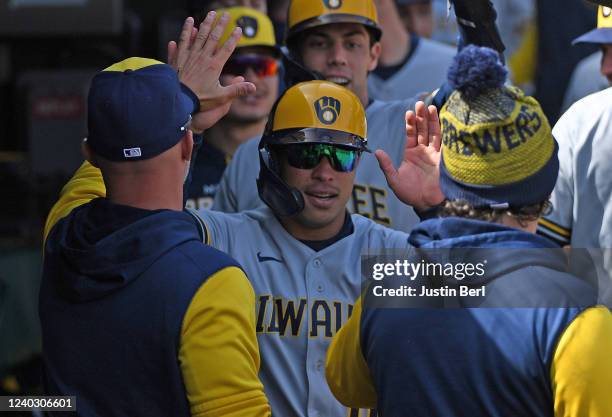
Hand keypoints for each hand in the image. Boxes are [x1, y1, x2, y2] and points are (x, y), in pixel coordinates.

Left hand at [167, 13, 256, 131]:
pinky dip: (186, 30)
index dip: (234, 38)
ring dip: (206, 23)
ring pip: (199, 35)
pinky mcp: (179, 57)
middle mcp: (203, 57)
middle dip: (221, 25)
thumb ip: (237, 90)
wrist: (178, 100)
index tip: (239, 29)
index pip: (227, 48)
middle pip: (214, 37)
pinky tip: (189, 22)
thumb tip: (253, 87)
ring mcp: (190, 55)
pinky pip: (184, 40)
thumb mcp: (221, 98)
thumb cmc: (200, 100)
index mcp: (215, 66)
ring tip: (211, 14)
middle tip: (226, 15)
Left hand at [375, 101, 444, 210]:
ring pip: (432, 133)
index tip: (409, 112)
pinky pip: (442, 142)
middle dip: (421, 117)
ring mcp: (433, 154)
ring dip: (431, 120)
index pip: (411, 134)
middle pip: (422, 130)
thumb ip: (386, 165)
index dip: (410, 123)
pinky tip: (440, 119)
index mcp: (411, 154)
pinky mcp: (442, 158)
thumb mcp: (394, 179)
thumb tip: (377, 152)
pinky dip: (441, 131)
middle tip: (420, 103)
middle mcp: (423, 151)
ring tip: (430, 106)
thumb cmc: (409, 194)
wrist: (426, 203)